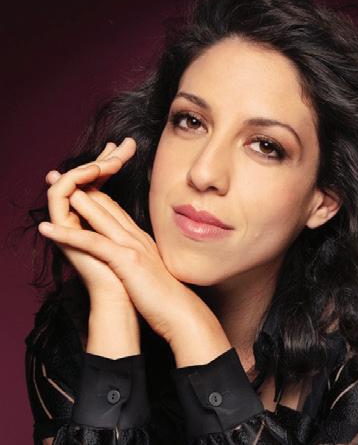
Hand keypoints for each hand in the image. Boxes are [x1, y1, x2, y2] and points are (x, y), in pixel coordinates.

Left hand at [39, 138, 214, 343]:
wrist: (180, 312)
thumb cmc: (165, 296)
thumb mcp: (149, 270)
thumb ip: (139, 258)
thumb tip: (129, 258)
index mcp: (140, 239)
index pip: (115, 210)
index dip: (95, 195)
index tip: (78, 185)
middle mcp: (136, 237)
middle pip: (107, 205)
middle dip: (83, 187)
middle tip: (60, 174)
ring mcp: (132, 246)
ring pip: (100, 217)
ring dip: (74, 201)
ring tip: (54, 187)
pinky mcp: (126, 261)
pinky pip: (92, 242)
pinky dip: (68, 234)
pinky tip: (48, 229)